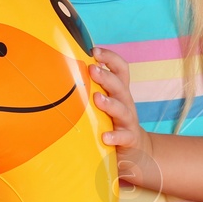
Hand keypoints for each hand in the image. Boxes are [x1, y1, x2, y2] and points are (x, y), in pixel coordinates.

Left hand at [91, 47, 161, 194]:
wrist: (137, 151)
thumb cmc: (114, 122)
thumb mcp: (106, 103)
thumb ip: (93, 89)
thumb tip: (65, 70)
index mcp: (119, 92)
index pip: (120, 69)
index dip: (110, 58)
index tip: (95, 50)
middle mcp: (125, 103)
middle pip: (119, 86)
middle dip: (106, 76)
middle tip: (92, 69)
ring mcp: (128, 122)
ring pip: (122, 109)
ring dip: (110, 103)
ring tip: (97, 99)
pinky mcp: (130, 140)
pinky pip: (124, 136)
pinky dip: (115, 136)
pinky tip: (105, 137)